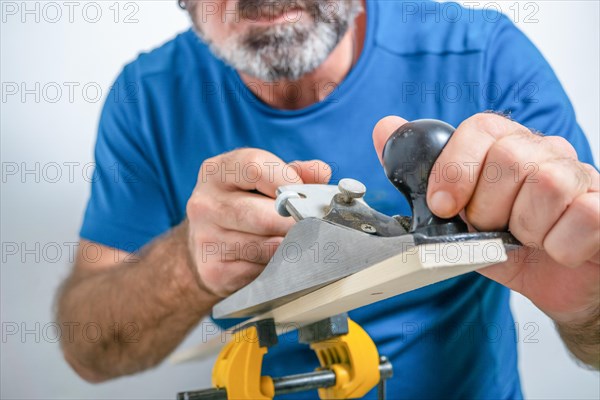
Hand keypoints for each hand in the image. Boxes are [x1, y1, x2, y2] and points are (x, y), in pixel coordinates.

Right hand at [186, 148, 330, 297]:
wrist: (204, 246)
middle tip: (312, 227)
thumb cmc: (243, 205)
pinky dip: (276, 268)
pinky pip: (261, 271)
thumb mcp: (261, 180)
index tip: (305, 195)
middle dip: (295, 223)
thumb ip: (292, 172)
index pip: (256, 168)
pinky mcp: (214, 271)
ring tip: (295, 243)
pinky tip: (274, 262)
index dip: (290, 181)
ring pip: (267, 247)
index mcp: (217, 171)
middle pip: (265, 215)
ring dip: (290, 248)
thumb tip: (320, 172)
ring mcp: (206, 239)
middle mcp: (205, 203)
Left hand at [373, 113, 598, 324]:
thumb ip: (422, 174)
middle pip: (510, 159)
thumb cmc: (508, 245)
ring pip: (545, 185)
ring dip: (524, 228)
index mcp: (505, 147)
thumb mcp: (456, 214)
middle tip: (492, 228)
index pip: (480, 129)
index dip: (455, 168)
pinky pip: (580, 217)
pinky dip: (558, 246)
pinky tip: (555, 250)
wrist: (553, 282)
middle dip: (488, 208)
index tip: (442, 204)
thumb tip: (385, 128)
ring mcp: (580, 177)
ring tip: (526, 239)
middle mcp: (545, 153)